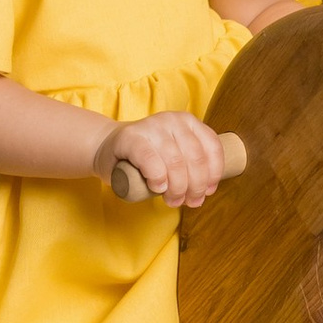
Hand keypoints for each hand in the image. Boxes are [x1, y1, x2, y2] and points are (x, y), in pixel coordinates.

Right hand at [98, 112, 234, 208]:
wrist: (108, 148)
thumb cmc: (145, 157)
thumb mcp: (174, 154)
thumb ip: (190, 165)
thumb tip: (207, 190)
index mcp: (188, 122)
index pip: (212, 147)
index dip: (214, 174)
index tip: (208, 192)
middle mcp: (172, 120)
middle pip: (195, 159)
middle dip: (196, 187)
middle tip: (188, 202)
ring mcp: (152, 126)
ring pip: (176, 163)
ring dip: (178, 189)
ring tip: (172, 200)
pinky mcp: (131, 137)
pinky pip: (151, 161)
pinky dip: (158, 178)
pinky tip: (157, 187)